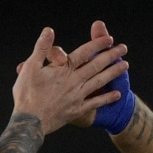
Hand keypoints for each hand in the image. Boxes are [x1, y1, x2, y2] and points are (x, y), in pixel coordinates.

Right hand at [12, 27, 127, 134]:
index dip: (97, 45)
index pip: (84, 53)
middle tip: (123, 48)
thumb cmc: (26, 93)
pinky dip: (107, 98)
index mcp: (63, 70)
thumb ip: (42, 48)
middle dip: (111, 56)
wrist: (29, 122)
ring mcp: (77, 97)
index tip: (109, 39)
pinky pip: (96, 103)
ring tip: (125, 65)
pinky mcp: (77, 110)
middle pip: (96, 66)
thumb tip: (49, 30)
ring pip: (99, 82)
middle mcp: (74, 82)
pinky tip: (117, 94)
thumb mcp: (30, 67)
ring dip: (113, 73)